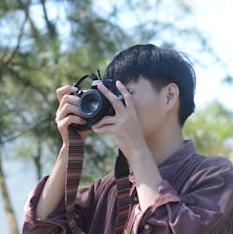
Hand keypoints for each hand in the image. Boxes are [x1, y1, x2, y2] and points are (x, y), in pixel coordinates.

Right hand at [54, 84, 87, 143]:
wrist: (75, 144)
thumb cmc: (82, 129)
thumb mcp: (85, 116)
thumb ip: (86, 107)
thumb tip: (98, 97)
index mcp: (64, 107)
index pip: (60, 92)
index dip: (67, 88)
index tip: (77, 90)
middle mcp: (59, 111)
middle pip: (65, 98)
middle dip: (76, 99)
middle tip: (84, 103)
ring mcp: (59, 118)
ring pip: (66, 107)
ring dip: (78, 108)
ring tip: (85, 113)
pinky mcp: (61, 126)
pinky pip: (69, 118)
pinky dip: (78, 119)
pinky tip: (84, 121)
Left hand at [93, 80, 161, 209]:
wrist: (139, 152)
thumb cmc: (135, 142)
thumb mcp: (133, 128)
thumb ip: (125, 120)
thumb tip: (113, 117)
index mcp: (132, 114)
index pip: (128, 98)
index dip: (123, 89)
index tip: (118, 82)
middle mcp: (128, 116)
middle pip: (115, 100)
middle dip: (106, 92)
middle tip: (99, 85)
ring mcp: (123, 122)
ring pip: (105, 117)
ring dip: (98, 122)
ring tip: (94, 125)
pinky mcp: (118, 130)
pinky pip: (103, 127)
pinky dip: (98, 129)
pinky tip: (95, 130)